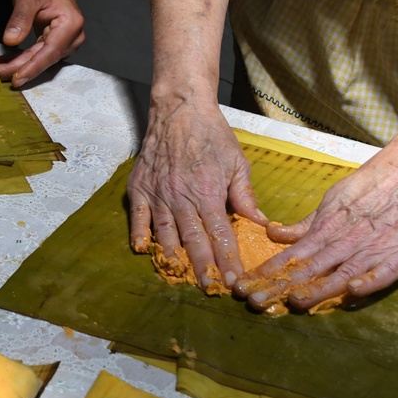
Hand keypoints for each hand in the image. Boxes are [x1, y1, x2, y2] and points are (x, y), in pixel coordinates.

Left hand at [0, 0, 84, 87]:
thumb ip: (20, 17)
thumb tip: (10, 41)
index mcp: (70, 24)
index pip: (50, 51)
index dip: (32, 67)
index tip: (16, 79)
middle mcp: (73, 38)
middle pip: (44, 60)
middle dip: (20, 69)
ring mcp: (67, 43)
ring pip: (40, 61)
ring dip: (18, 66)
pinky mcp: (57, 46)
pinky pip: (38, 56)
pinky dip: (21, 60)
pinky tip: (4, 64)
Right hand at [127, 99, 265, 290]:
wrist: (180, 109)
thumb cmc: (212, 135)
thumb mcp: (237, 162)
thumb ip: (244, 195)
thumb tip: (260, 223)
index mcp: (208, 192)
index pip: (220, 233)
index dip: (227, 258)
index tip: (232, 279)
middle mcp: (181, 197)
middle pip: (193, 240)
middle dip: (203, 266)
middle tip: (209, 288)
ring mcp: (157, 193)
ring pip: (166, 233)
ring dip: (173, 257)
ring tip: (179, 276)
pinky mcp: (140, 187)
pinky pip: (138, 216)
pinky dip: (139, 234)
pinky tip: (142, 250)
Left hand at [233, 143, 397, 310]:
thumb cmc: (370, 187)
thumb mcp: (332, 202)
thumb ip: (306, 225)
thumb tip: (273, 234)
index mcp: (327, 230)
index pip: (291, 256)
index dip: (267, 272)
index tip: (245, 286)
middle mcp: (346, 243)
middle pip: (309, 270)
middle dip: (280, 286)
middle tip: (255, 302)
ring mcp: (373, 250)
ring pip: (340, 275)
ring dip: (316, 290)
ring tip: (294, 302)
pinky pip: (384, 272)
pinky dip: (368, 281)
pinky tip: (351, 292)